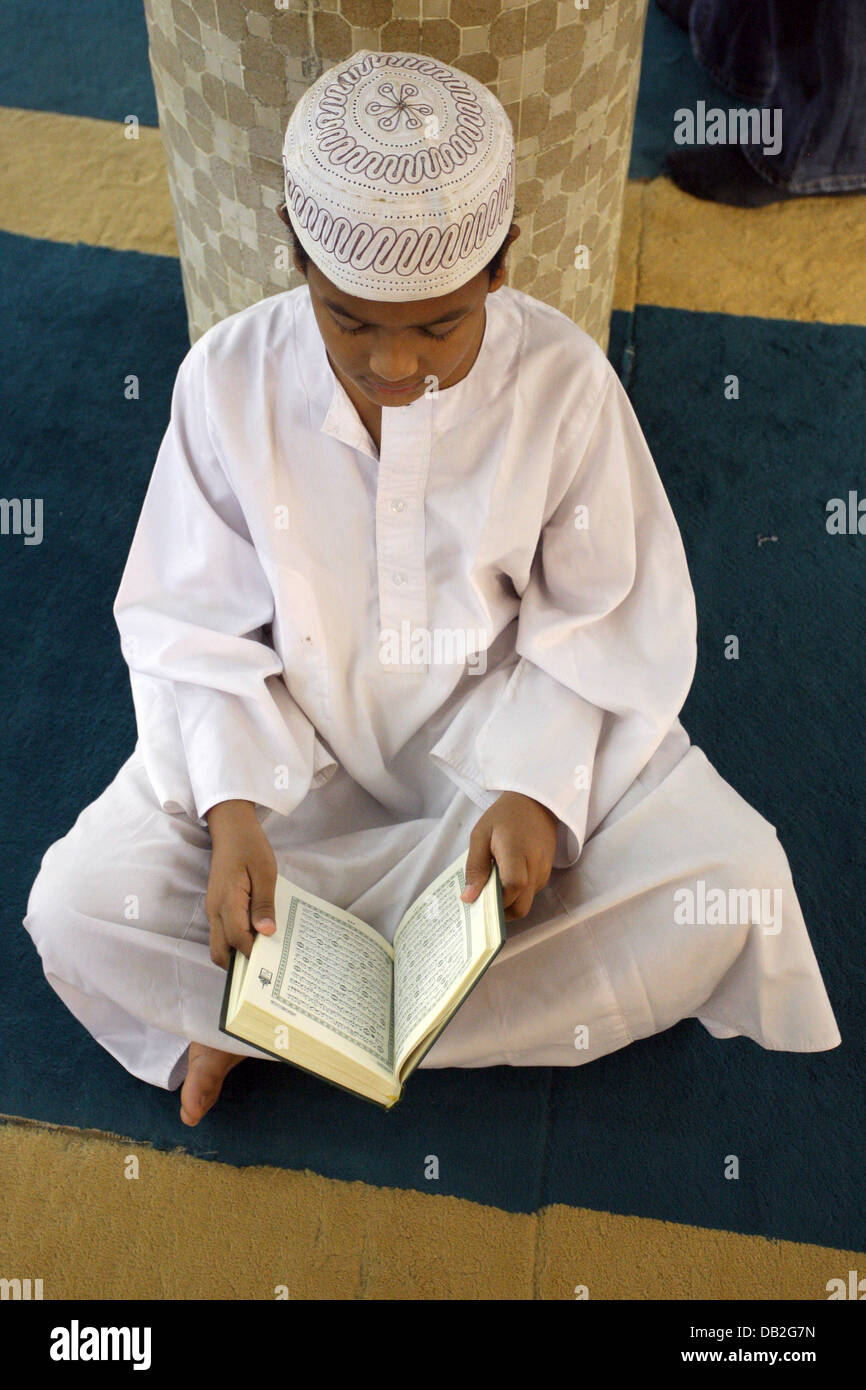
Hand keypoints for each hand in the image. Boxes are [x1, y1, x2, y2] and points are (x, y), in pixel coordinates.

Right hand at [204, 799, 277, 967]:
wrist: (230, 828)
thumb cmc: (250, 847)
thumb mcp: (265, 872)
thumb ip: (264, 903)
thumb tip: (266, 932)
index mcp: (227, 902)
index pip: (237, 940)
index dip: (253, 953)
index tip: (272, 959)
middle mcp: (215, 910)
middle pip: (220, 952)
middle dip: (239, 963)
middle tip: (265, 963)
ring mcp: (213, 908)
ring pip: (219, 944)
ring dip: (237, 952)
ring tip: (263, 950)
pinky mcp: (216, 905)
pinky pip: (222, 931)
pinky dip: (235, 940)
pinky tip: (256, 933)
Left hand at [460, 791, 557, 921]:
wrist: (536, 803)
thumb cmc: (504, 817)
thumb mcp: (481, 834)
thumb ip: (475, 866)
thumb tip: (469, 898)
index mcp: (517, 852)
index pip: (513, 886)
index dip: (497, 900)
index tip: (478, 899)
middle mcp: (535, 867)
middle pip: (520, 907)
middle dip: (500, 912)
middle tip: (482, 901)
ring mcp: (543, 872)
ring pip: (525, 903)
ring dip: (507, 902)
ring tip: (491, 885)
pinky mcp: (546, 874)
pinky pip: (529, 894)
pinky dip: (515, 894)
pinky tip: (503, 879)